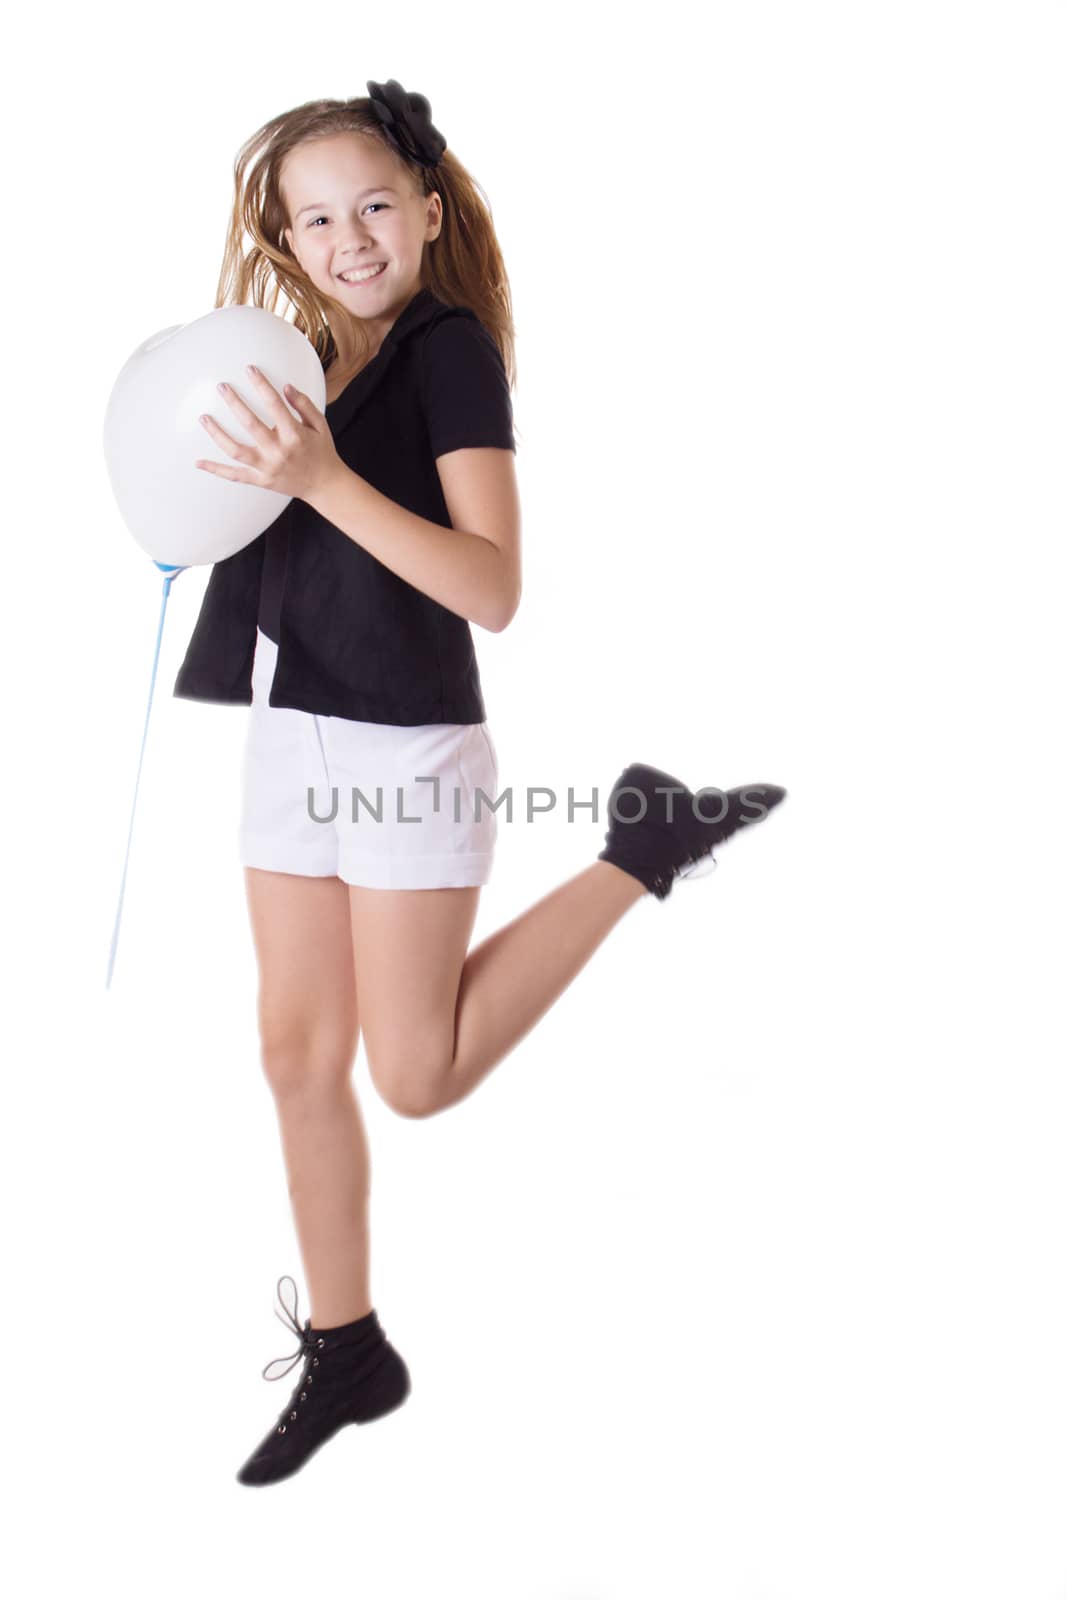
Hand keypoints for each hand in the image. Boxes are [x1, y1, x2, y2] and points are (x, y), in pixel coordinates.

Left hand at [194, 366, 340, 502]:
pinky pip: (234, 475)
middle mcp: (279, 452)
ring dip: (217, 434)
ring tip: (204, 418)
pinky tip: (199, 462)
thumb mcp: (320, 425)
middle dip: (234, 403)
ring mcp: (267, 468)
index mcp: (294, 435)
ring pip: (236, 450)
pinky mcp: (260, 480)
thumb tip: (286, 387)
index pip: (274, 405)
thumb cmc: (322, 451)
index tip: (250, 370)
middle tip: (222, 387)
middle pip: (250, 424)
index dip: (261, 385)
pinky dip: (216, 470)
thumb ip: (304, 404)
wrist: (324, 485)